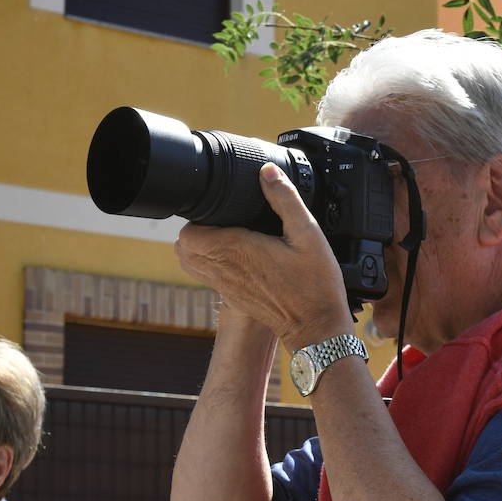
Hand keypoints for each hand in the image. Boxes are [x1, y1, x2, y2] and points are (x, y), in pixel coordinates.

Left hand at [175, 163, 354, 350]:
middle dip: (197, 228)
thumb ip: (286, 199)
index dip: (199, 216)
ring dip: (200, 247)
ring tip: (226, 236)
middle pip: (184, 247)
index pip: (189, 232)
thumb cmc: (315, 284)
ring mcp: (226, 287)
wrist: (317, 328)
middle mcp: (224, 270)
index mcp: (237, 249)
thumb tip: (267, 172)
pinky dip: (210, 263)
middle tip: (223, 220)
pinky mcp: (233, 298)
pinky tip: (236, 256)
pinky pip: (206, 277)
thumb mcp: (308, 234)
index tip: (221, 209)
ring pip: (190, 263)